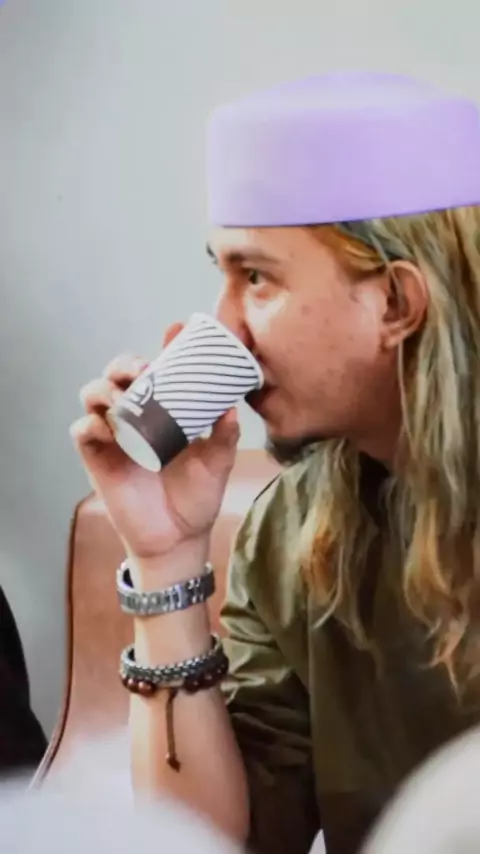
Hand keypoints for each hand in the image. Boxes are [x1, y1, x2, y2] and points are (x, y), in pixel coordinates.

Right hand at [70, 323, 239, 562]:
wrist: (177, 538)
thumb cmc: (196, 498)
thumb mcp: (217, 463)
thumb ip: (225, 436)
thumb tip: (233, 407)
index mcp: (164, 411)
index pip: (158, 370)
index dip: (163, 347)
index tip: (175, 331)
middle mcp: (136, 416)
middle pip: (117, 373)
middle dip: (125, 364)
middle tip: (143, 371)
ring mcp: (114, 435)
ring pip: (93, 393)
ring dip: (105, 388)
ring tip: (124, 397)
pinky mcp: (97, 457)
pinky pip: (83, 430)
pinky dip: (91, 422)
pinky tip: (109, 427)